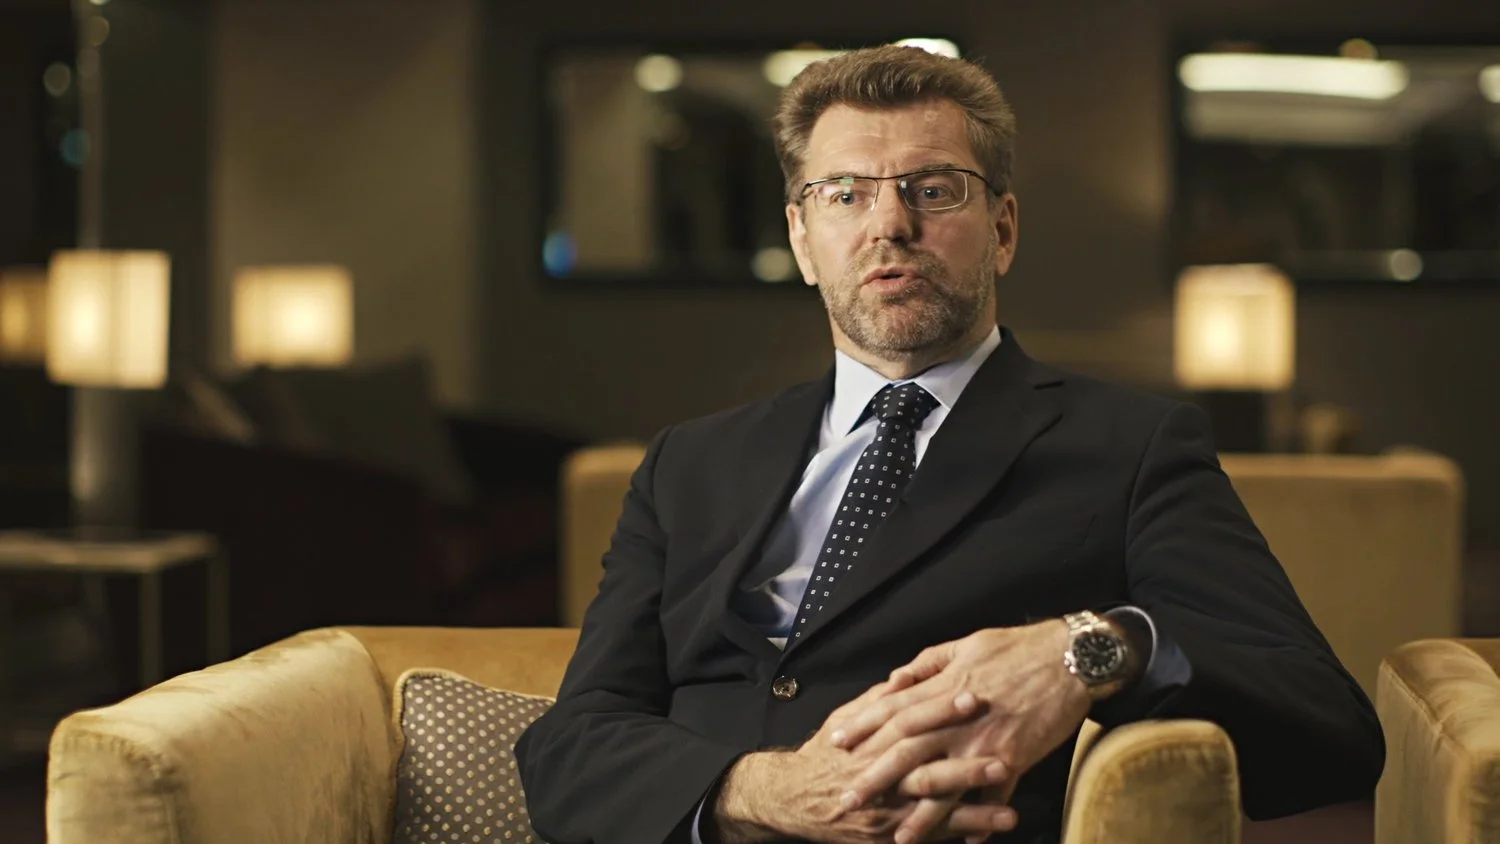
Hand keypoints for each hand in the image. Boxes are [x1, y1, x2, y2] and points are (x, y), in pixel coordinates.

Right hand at [711, 679, 1017, 842]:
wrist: (792, 799)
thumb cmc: (825, 756)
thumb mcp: (844, 721)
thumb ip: (876, 702)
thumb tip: (904, 678)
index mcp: (872, 742)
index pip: (910, 722)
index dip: (940, 709)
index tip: (972, 694)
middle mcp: (882, 777)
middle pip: (926, 765)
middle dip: (965, 758)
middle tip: (1003, 745)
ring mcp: (889, 810)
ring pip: (936, 806)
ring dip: (974, 801)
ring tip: (1010, 793)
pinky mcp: (895, 836)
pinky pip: (936, 835)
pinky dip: (969, 830)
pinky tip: (999, 825)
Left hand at [826, 621, 1092, 842]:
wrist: (1071, 659)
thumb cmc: (1017, 648)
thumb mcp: (965, 644)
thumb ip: (926, 665)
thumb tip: (894, 682)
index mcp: (944, 688)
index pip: (892, 710)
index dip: (862, 726)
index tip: (836, 743)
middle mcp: (958, 721)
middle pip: (906, 753)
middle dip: (875, 779)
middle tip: (848, 800)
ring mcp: (985, 745)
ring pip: (945, 786)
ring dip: (921, 817)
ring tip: (900, 838)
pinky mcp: (1014, 761)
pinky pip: (992, 799)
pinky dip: (980, 822)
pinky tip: (967, 842)